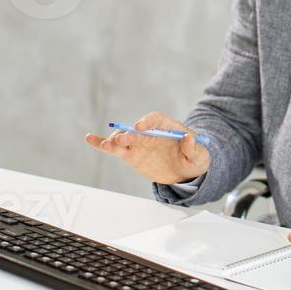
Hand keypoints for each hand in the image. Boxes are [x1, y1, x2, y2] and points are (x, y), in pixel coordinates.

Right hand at [83, 111, 209, 185]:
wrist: (186, 170)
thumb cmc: (195, 158)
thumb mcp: (200, 155)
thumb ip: (194, 147)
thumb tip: (189, 137)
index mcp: (167, 127)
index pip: (156, 119)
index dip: (147, 121)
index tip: (140, 127)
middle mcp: (150, 132)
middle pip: (137, 130)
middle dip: (129, 133)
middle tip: (122, 139)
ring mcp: (139, 143)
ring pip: (123, 139)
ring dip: (114, 140)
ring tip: (107, 145)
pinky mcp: (131, 154)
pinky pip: (115, 149)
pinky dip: (102, 144)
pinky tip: (90, 139)